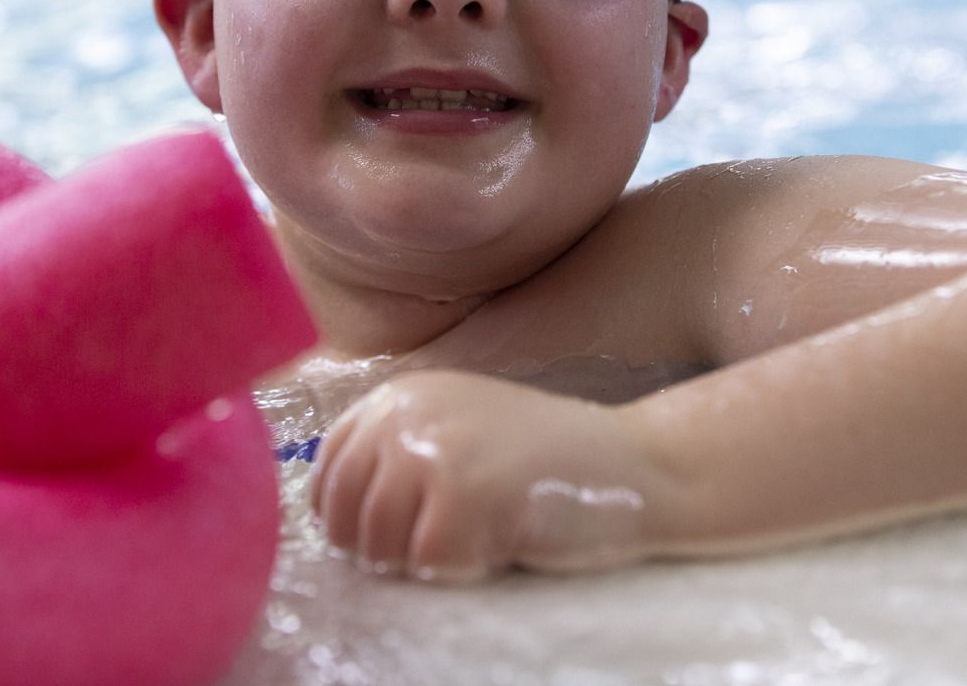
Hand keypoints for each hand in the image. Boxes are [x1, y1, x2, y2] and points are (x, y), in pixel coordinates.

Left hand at [309, 370, 666, 581]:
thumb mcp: (463, 428)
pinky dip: (459, 571)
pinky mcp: (461, 498)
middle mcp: (408, 414)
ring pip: (376, 545)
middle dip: (377, 549)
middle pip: (342, 513)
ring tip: (476, 538)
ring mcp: (432, 453)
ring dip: (420, 562)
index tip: (383, 538)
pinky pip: (425, 565)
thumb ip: (401, 450)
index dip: (346, 517)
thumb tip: (330, 514)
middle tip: (436, 549)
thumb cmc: (552, 460)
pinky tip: (500, 543)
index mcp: (403, 394)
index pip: (329, 470)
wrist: (638, 463)